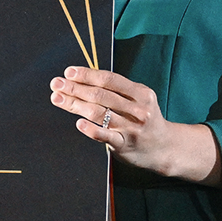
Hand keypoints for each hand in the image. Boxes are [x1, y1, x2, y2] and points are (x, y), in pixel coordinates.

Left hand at [50, 66, 220, 184]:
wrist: (166, 148)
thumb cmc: (143, 119)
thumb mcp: (138, 100)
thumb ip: (116, 90)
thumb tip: (80, 78)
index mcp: (140, 93)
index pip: (109, 80)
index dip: (87, 74)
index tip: (68, 72)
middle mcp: (137, 109)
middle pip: (100, 95)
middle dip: (75, 88)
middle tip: (55, 83)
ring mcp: (131, 127)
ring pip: (99, 113)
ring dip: (75, 104)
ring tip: (57, 98)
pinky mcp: (125, 144)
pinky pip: (106, 136)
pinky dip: (92, 129)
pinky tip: (79, 123)